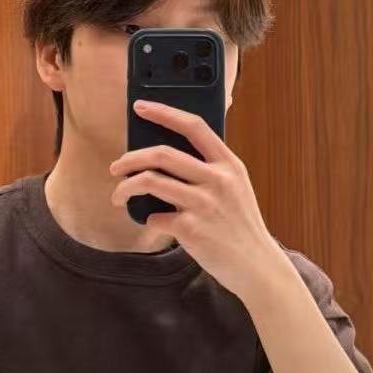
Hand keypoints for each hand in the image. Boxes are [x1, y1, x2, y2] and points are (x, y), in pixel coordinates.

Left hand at [109, 100, 285, 299]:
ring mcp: (204, 204)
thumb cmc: (240, 228)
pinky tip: (154, 223)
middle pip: (162, 154)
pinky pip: (155, 217)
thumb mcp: (236, 190)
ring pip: (150, 181)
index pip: (193, 126)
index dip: (164, 112)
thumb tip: (166, 158)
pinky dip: (148, 219)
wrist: (256, 266)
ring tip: (118, 196)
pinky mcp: (191, 229)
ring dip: (126, 188)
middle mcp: (217, 180)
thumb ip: (211, 171)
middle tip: (116, 166)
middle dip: (130, 158)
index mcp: (229, 165)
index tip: (141, 106)